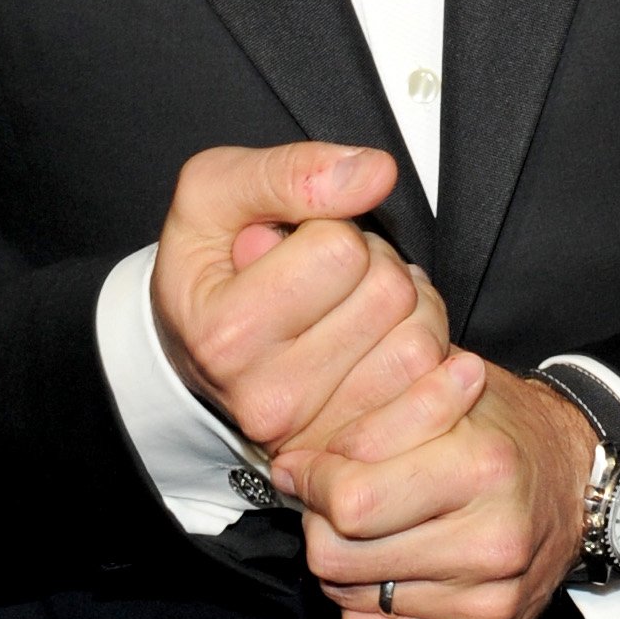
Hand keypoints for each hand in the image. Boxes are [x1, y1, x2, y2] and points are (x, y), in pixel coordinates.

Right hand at [150, 143, 449, 452]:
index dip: (329, 224)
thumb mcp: (215, 188)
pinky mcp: (350, 446)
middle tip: (328, 270)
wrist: (191, 340)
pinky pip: (428, 381)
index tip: (292, 240)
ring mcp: (313, 430)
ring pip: (417, 338)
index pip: (339, 248)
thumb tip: (376, 172)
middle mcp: (267, 396)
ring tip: (351, 298)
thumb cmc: (206, 258)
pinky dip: (418, 339)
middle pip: (386, 293)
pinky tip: (380, 332)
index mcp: (226, 333)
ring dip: (402, 301)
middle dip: (372, 261)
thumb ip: (291, 171)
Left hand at [272, 364, 597, 618]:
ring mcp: (491, 606)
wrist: (572, 484)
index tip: (308, 465)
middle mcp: (494, 546)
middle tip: (338, 497)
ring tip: (374, 528)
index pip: (350, 501)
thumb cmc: (500, 431)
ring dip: (344, 561)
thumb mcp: (443, 390)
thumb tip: (291, 467)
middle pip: (339, 558)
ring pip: (350, 600)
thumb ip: (369, 421)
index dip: (312, 479)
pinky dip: (366, 604)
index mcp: (484, 470)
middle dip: (321, 522)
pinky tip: (392, 567)